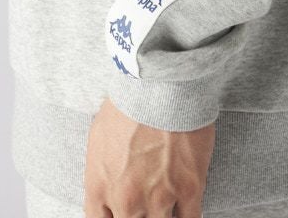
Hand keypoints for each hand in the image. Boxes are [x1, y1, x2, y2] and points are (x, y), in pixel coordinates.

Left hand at [83, 97, 215, 217]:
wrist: (160, 83)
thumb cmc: (129, 101)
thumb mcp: (98, 137)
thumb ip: (100, 171)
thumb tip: (106, 184)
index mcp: (100, 187)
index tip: (122, 212)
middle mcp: (127, 200)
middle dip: (138, 216)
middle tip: (146, 203)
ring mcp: (159, 197)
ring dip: (163, 216)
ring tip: (165, 204)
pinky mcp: (189, 188)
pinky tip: (186, 210)